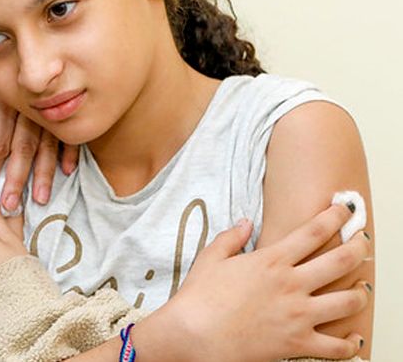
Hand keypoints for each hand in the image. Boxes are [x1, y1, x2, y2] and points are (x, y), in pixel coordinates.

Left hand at [0, 51, 77, 210]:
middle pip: (22, 146)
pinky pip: (67, 133)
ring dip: (44, 172)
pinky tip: (67, 170)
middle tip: (11, 203)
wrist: (5, 45)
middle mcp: (25, 105)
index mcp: (1, 102)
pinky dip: (68, 152)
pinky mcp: (60, 106)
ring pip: (46, 143)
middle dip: (16, 178)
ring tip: (39, 196)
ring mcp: (45, 106)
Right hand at [159, 204, 371, 360]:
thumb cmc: (198, 298)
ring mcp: (298, 315)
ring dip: (360, 293)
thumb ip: (231, 237)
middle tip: (363, 241)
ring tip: (361, 289)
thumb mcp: (210, 258)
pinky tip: (354, 338)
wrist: (192, 334)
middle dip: (359, 247)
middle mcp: (291, 285)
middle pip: (341, 260)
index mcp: (271, 261)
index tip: (344, 209)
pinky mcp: (298, 344)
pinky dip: (351, 343)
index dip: (334, 217)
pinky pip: (337, 347)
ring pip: (348, 301)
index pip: (314, 232)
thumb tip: (246, 222)